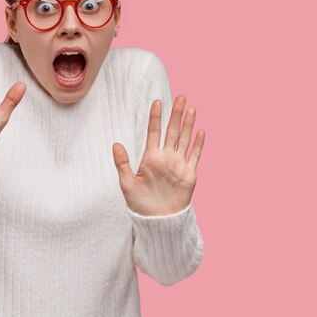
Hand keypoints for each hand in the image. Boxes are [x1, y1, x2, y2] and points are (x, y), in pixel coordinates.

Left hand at [112, 95, 205, 215]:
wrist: (158, 220)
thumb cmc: (140, 203)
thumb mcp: (127, 183)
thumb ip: (122, 163)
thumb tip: (115, 144)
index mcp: (151, 157)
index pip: (154, 132)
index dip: (156, 117)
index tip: (157, 102)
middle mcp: (166, 157)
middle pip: (173, 131)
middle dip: (176, 114)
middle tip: (181, 96)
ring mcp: (178, 164)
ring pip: (185, 139)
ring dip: (188, 124)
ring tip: (191, 109)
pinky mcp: (189, 174)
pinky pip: (195, 156)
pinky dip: (198, 144)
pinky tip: (200, 131)